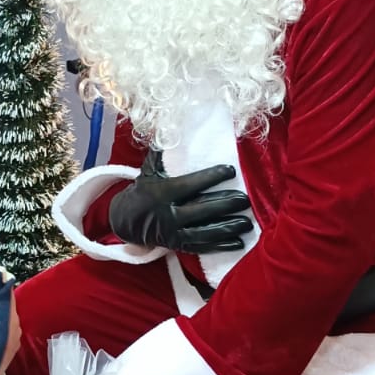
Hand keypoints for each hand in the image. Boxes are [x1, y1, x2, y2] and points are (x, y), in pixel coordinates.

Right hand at [108, 150, 252, 253]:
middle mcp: (168, 214)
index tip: (230, 170)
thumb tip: (174, 127)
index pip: (190, 184)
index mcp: (162, 193)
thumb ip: (164, 153)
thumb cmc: (144, 189)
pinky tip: (239, 243)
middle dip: (226, 204)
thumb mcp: (149, 170)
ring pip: (205, 232)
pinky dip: (221, 246)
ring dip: (228, 227)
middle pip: (202, 210)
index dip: (211, 177)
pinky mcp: (179, 245)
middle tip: (245, 199)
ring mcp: (174, 232)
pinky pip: (203, 247)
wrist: (126, 221)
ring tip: (248, 222)